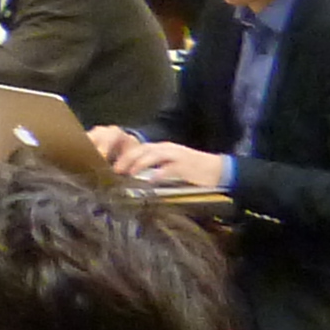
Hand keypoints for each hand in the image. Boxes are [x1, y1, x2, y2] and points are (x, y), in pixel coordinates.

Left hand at [110, 136, 226, 191]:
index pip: (140, 148)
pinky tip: (151, 180)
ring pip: (153, 155)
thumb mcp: (170, 164)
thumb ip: (155, 166)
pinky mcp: (185, 165)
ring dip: (139, 163)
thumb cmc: (192, 169)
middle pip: (143, 150)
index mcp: (162, 148)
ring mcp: (176, 156)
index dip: (125, 155)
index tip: (113, 164)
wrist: (216, 170)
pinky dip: (159, 173)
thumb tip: (136, 174)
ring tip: (129, 172)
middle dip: (127, 158)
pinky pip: (169, 168)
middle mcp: (167, 149)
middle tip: (116, 169)